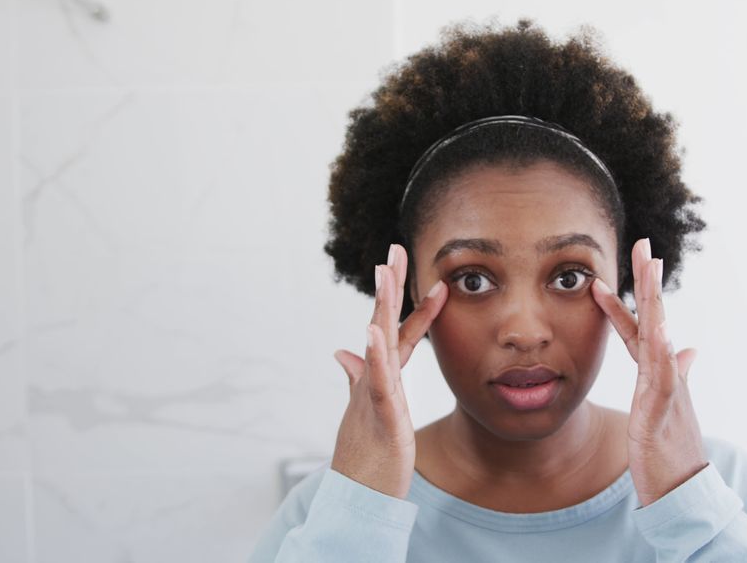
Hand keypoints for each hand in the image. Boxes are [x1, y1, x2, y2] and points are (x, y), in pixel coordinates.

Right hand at [329, 243, 447, 497]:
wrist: (358, 499)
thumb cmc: (366, 456)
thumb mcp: (366, 411)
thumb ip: (358, 379)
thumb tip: (344, 352)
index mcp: (382, 378)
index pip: (394, 329)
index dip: (400, 296)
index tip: (403, 261)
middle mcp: (377, 380)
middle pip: (385, 325)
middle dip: (391, 287)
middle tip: (394, 248)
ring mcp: (377, 397)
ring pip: (381, 347)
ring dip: (382, 310)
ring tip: (384, 275)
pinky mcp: (382, 419)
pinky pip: (379, 384)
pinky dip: (376, 358)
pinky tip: (373, 332)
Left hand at [590, 237, 706, 505]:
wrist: (683, 490)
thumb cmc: (672, 449)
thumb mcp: (669, 405)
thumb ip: (675, 373)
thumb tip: (688, 348)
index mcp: (657, 372)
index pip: (640, 326)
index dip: (632, 296)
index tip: (628, 263)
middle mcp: (664, 374)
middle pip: (653, 320)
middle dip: (648, 282)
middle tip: (644, 244)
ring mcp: (666, 390)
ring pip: (660, 339)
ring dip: (656, 304)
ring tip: (652, 272)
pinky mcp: (664, 413)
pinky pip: (666, 378)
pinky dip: (665, 355)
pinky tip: (662, 333)